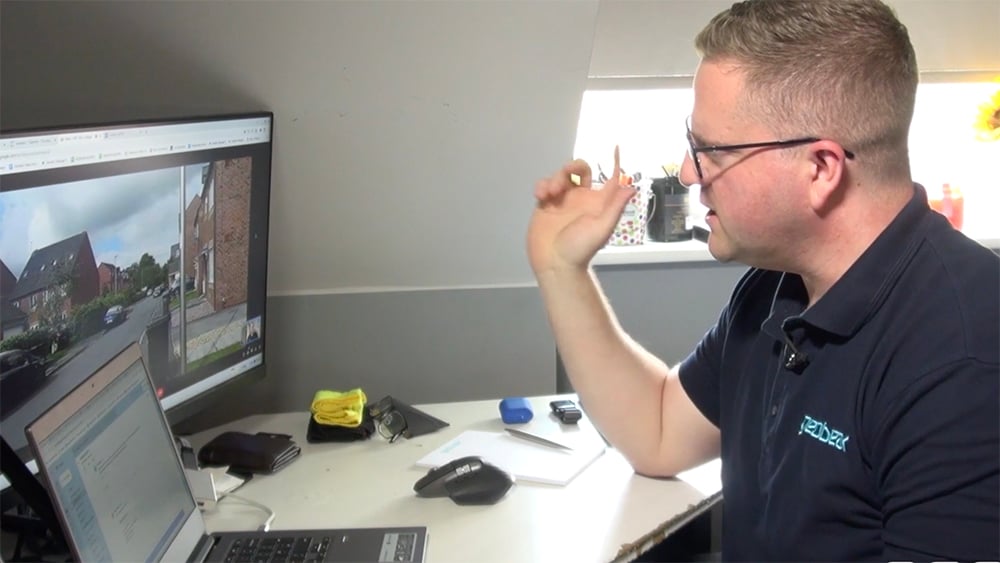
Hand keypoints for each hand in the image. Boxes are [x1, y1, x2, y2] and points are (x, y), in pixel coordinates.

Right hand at [527, 146, 636, 274]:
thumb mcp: (602, 227)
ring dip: (556, 178)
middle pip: (580, 170)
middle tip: (566, 173)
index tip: (615, 148)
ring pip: (560, 176)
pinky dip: (542, 185)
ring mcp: (562, 200)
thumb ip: (615, 206)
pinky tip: (541, 195)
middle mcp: (581, 197)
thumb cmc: (581, 248)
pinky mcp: (544, 205)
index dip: (615, 163)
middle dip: (573, 166)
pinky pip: (544, 186)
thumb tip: (632, 186)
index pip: (610, 178)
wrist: (555, 263)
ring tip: (551, 193)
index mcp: (598, 201)